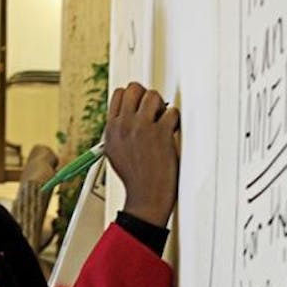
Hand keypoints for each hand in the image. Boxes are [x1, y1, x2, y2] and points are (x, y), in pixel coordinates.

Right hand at [104, 82, 180, 227]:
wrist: (146, 198)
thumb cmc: (135, 178)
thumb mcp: (115, 152)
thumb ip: (120, 130)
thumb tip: (131, 113)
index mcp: (111, 129)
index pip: (119, 94)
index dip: (134, 97)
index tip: (142, 106)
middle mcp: (124, 125)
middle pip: (135, 88)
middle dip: (147, 96)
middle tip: (154, 111)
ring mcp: (142, 128)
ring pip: (153, 96)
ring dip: (162, 107)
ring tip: (164, 123)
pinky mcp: (160, 133)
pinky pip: (171, 112)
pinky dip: (175, 120)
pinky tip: (172, 131)